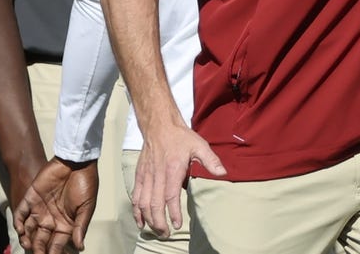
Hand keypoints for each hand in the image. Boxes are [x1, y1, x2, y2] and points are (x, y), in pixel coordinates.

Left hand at [14, 158, 97, 253]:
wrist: (77, 161)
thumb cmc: (85, 184)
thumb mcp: (87, 207)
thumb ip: (80, 227)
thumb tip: (80, 247)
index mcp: (65, 223)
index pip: (57, 244)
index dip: (54, 253)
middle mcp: (51, 219)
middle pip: (41, 239)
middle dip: (38, 249)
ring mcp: (40, 209)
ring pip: (28, 230)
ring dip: (26, 239)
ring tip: (27, 244)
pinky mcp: (31, 198)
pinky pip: (21, 213)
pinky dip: (18, 222)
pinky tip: (21, 229)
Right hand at [131, 123, 223, 237]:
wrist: (159, 126)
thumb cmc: (180, 137)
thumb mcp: (200, 145)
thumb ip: (211, 160)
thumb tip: (223, 173)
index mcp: (172, 169)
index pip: (170, 196)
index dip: (173, 212)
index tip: (176, 224)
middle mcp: (157, 175)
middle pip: (154, 204)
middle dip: (159, 222)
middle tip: (166, 234)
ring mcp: (146, 176)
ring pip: (143, 203)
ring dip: (148, 219)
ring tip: (156, 230)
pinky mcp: (140, 175)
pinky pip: (135, 196)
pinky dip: (136, 211)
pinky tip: (140, 221)